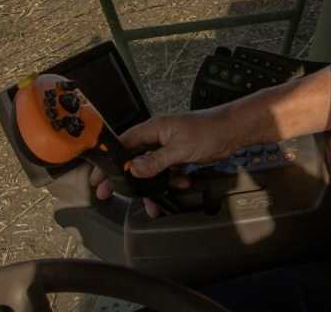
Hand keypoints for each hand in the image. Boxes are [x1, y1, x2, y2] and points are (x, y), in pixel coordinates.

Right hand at [89, 109, 236, 216]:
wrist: (233, 131)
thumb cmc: (208, 130)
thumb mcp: (180, 148)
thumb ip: (155, 161)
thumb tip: (133, 170)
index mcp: (153, 129)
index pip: (123, 145)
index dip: (109, 162)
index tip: (98, 178)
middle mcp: (158, 136)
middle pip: (133, 159)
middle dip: (125, 178)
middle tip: (110, 194)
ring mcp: (168, 146)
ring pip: (151, 169)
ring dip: (153, 185)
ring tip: (154, 202)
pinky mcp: (179, 154)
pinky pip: (167, 171)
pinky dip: (172, 180)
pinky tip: (183, 182)